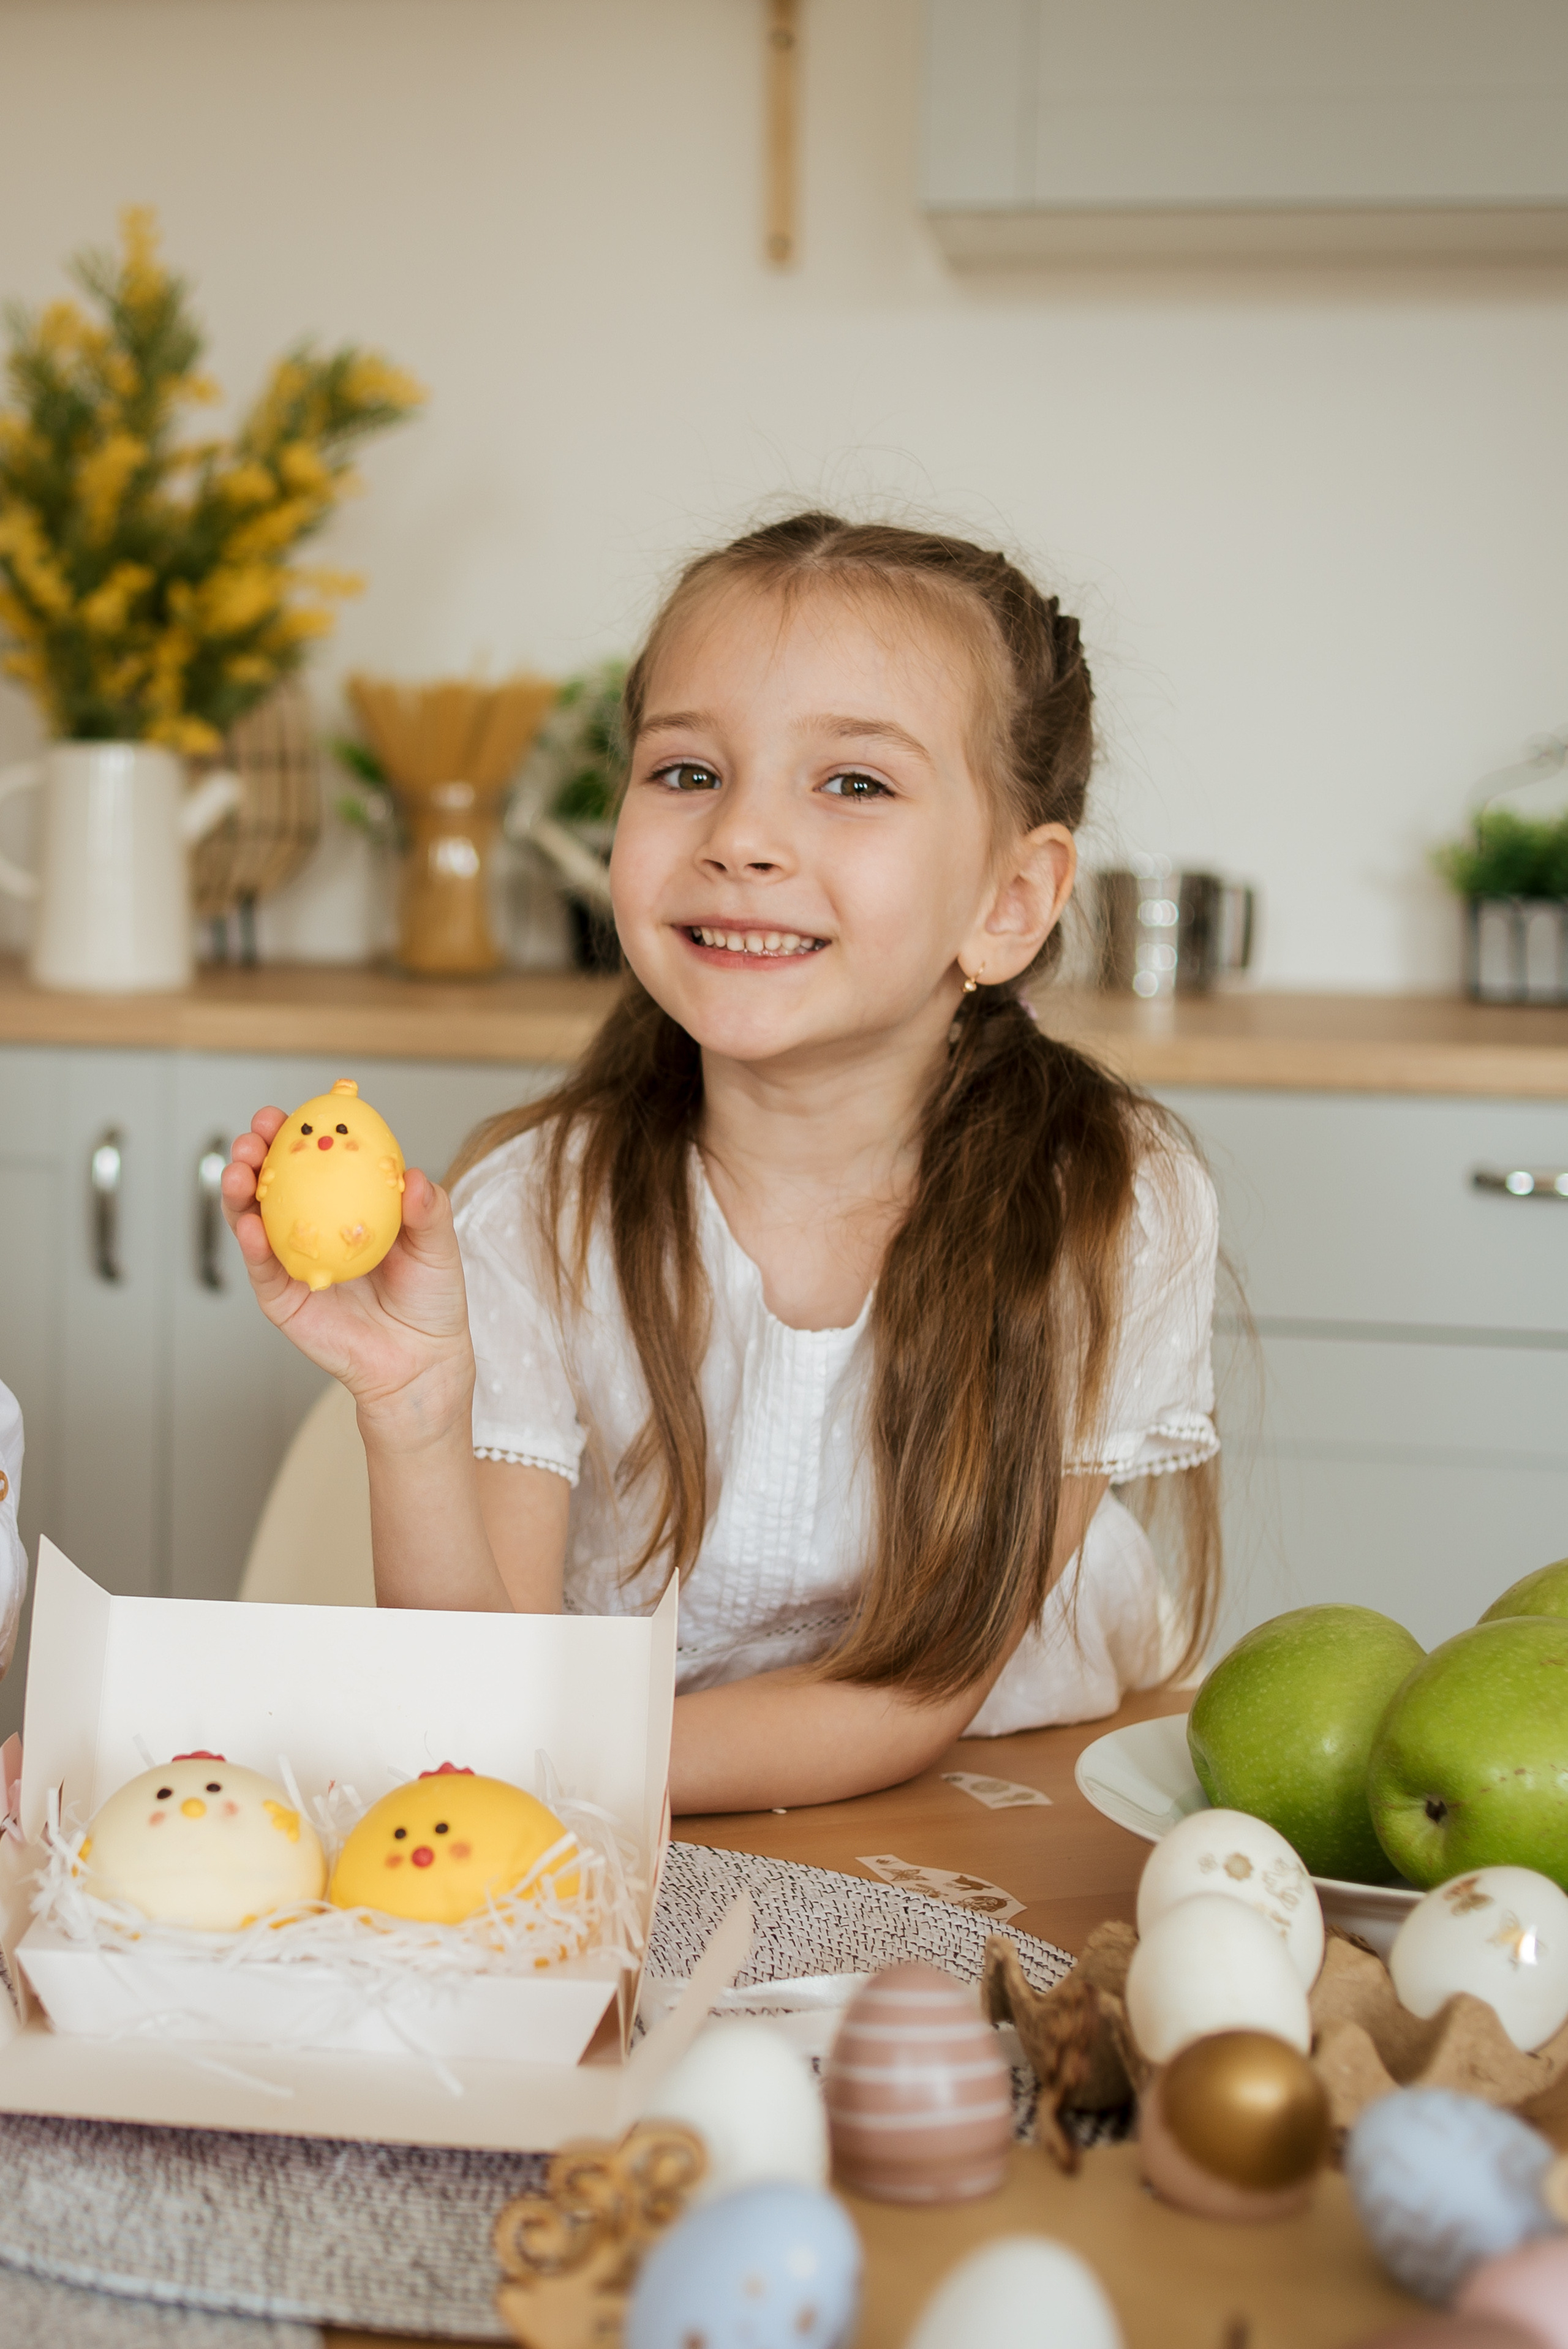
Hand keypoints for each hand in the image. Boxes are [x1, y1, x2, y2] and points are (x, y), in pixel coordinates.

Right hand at [222, 1108, 474, 1449]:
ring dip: (238, 1192)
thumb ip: (429, 1211)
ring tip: (239, 1172)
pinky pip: (262, 1267)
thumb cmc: (431, 1297)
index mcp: (344, 1203)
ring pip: (253, 1219)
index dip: (297, 1134)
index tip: (290, 1112)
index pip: (314, 1160)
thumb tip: (414, 1176)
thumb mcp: (438, 1246)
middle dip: (254, 1153)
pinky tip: (249, 1226)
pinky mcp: (281, 1297)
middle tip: (254, 1135)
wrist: (422, 1358)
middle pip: (272, 1182)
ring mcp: (290, 1260)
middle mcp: (311, 1226)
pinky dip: (251, 1245)